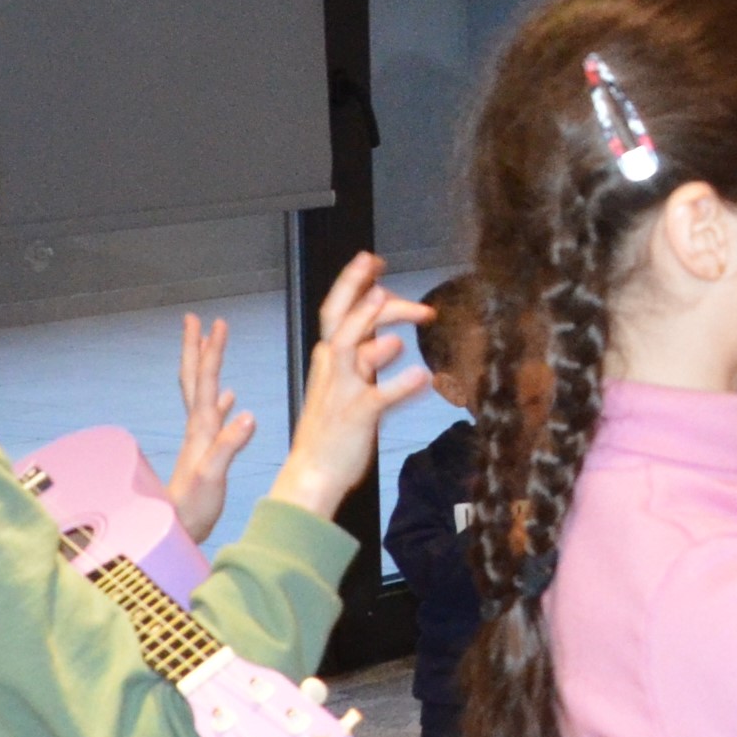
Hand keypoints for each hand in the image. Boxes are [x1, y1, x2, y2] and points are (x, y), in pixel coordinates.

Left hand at [163, 312, 255, 543]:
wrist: (176, 530)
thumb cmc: (191, 509)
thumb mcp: (211, 477)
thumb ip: (227, 446)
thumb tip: (247, 414)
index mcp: (201, 429)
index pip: (205, 381)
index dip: (209, 351)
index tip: (214, 323)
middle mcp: (197, 428)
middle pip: (195, 379)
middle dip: (198, 347)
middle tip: (197, 319)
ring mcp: (200, 439)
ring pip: (202, 393)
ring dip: (207, 367)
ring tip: (210, 347)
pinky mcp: (205, 452)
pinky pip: (213, 416)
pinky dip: (221, 401)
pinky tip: (230, 397)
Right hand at [269, 254, 438, 525]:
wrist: (312, 474)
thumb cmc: (333, 431)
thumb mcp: (346, 387)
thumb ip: (365, 359)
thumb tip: (388, 336)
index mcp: (330, 360)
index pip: (338, 310)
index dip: (354, 283)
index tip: (376, 262)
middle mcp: (333, 369)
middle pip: (341, 318)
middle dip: (356, 287)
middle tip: (379, 263)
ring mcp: (343, 392)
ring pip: (352, 349)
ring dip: (369, 324)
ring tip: (389, 301)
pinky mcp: (357, 417)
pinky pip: (379, 398)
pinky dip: (400, 385)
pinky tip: (424, 376)